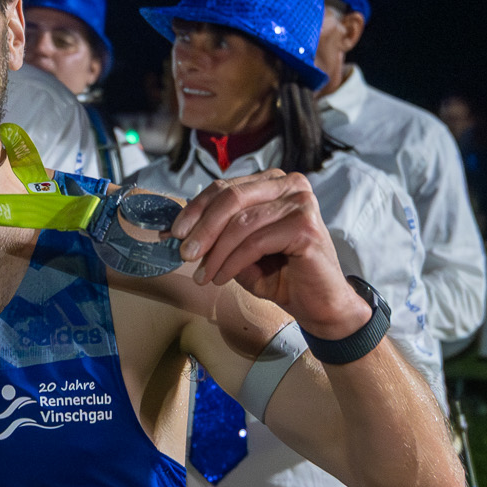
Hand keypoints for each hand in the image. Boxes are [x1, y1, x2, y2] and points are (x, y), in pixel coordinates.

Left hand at [170, 170, 371, 339]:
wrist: (316, 303)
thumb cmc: (277, 273)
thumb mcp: (235, 250)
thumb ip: (212, 236)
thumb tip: (170, 232)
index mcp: (272, 183)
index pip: (224, 187)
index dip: (195, 209)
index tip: (174, 234)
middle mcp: (290, 185)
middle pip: (230, 198)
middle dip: (201, 229)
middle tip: (184, 254)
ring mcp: (301, 203)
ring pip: (240, 223)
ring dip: (215, 253)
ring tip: (202, 276)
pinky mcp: (306, 227)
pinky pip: (255, 242)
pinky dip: (232, 263)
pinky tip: (222, 278)